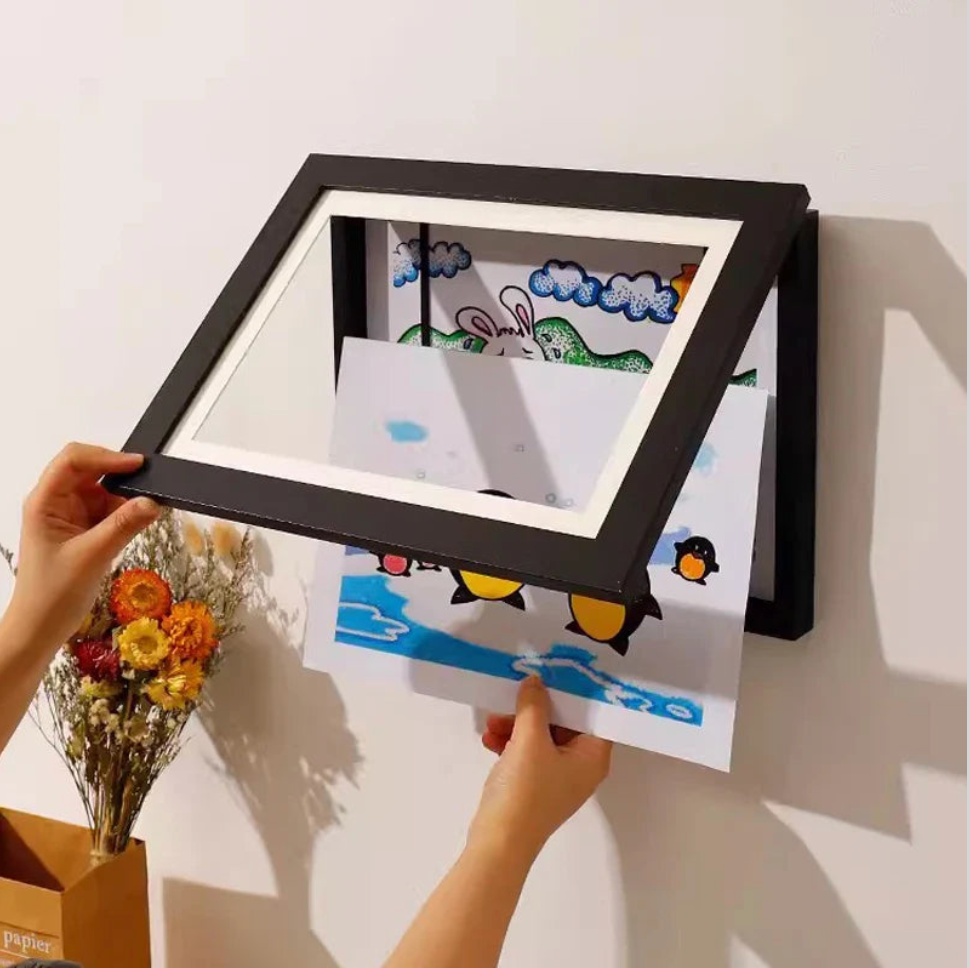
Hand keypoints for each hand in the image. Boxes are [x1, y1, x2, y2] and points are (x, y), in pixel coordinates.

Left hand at [6, 443, 159, 652]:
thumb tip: (152, 502)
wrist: (41, 627)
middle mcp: (56, 503)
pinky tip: (137, 524)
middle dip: (119, 476)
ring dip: (124, 498)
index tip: (138, 465)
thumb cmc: (52, 594)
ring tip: (144, 512)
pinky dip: (125, 514)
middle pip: (90, 470)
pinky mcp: (84, 529)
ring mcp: (70, 515)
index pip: (73, 460)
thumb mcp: (92, 557)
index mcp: (44, 502)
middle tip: (148, 486)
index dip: (106, 456)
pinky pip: (109, 510)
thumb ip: (123, 526)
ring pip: (103, 490)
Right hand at [470, 676, 611, 861]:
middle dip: (535, 709)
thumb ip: (534, 705)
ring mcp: (557, 778)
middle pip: (564, 724)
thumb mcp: (529, 739)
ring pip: (541, 738)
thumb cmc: (525, 789)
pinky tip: (489, 738)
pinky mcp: (535, 786)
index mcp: (592, 757)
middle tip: (514, 695)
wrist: (498, 842)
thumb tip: (535, 681)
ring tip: (492, 721)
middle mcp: (581, 767)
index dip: (575, 692)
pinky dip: (511, 744)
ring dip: (517, 725)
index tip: (556, 671)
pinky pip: (527, 754)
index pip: (593, 714)